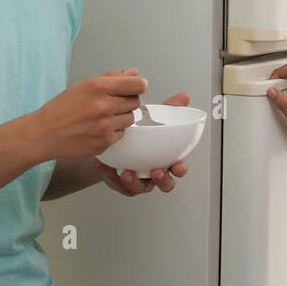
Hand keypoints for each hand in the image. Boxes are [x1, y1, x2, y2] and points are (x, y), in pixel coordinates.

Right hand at [29, 67, 146, 162]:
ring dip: (121, 117)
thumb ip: (111, 78)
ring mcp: (105, 126)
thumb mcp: (83, 86)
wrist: (43, 134)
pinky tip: (97, 129)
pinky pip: (121, 134)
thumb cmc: (61, 109)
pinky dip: (113, 131)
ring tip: (102, 116)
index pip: (138, 84)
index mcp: (98, 87)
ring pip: (130, 118)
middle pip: (136, 101)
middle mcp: (103, 106)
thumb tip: (133, 73)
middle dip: (127, 101)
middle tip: (111, 103)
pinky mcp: (104, 143)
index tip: (136, 87)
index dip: (139, 85)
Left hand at [91, 78, 189, 194]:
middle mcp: (153, 173)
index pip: (178, 168)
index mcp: (165, 160)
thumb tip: (184, 97)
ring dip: (135, 182)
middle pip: (164, 183)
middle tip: (156, 171)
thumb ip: (170, 109)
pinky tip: (103, 164)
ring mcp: (138, 179)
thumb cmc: (140, 135)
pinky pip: (116, 183)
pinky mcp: (120, 183)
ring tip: (127, 172)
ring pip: (141, 188)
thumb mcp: (154, 120)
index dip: (180, 169)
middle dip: (162, 180)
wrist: (116, 144)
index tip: (177, 165)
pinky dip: (109, 174)